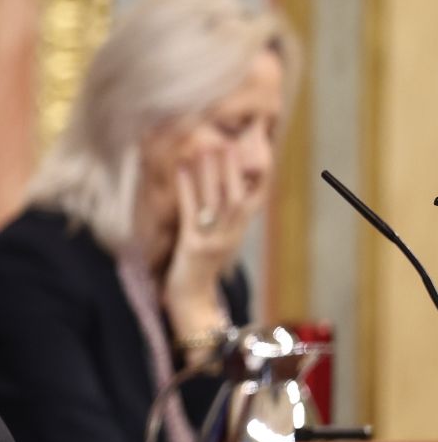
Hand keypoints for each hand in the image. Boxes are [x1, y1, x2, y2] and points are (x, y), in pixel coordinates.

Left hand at [161, 146, 256, 353]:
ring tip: (207, 148)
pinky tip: (181, 170)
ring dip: (212, 173)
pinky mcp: (194, 246)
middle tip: (228, 142)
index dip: (260, 177)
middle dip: (233, 169)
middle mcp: (232, 235)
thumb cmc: (201, 264)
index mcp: (239, 232)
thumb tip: (223, 185)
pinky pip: (192, 213)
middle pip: (238, 197)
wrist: (191, 299)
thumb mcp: (217, 238)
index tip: (260, 152)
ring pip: (219, 203)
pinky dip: (188, 190)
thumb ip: (223, 216)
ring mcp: (214, 241)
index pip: (255, 200)